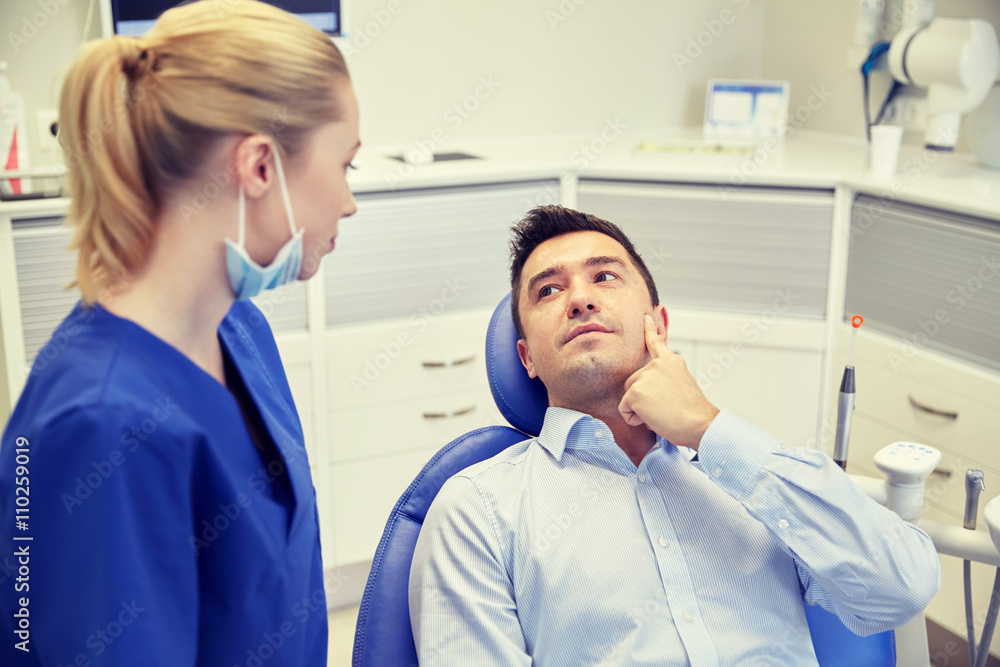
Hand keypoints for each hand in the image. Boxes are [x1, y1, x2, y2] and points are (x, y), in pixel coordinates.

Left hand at [618, 314, 719, 449]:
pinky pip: (625, 410)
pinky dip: (635, 419)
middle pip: (633, 382)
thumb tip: (653, 385)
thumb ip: (666, 377)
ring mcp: (645, 376)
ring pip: (629, 397)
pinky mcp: (635, 391)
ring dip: (641, 410)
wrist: (699, 423)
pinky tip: (654, 418)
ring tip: (662, 412)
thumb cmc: (692, 412)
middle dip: (643, 398)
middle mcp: (656, 364)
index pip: (656, 342)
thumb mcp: (682, 384)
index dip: (649, 330)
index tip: (645, 316)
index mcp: (671, 361)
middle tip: (665, 407)